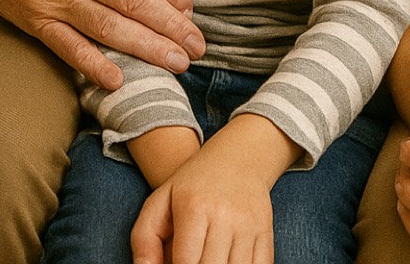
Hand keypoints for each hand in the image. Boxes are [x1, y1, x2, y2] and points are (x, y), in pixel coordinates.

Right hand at [0, 0, 205, 88]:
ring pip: (107, 27)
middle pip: (131, 0)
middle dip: (169, 25)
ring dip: (145, 48)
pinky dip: (92, 65)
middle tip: (197, 45)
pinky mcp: (33, 18)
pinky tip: (118, 79)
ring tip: (175, 62)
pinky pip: (66, 46)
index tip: (189, 6)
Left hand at [131, 135, 275, 263]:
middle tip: (190, 260)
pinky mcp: (265, 231)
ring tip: (207, 258)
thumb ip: (144, 240)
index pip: (185, 263)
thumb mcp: (160, 201)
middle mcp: (225, 215)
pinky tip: (227, 261)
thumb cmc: (192, 186)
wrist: (239, 156)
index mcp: (194, 207)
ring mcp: (249, 224)